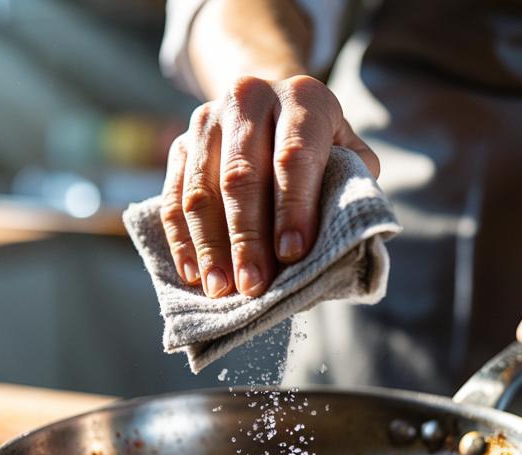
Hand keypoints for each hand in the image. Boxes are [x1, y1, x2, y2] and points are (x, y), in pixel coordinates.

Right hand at [160, 75, 379, 297]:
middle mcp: (251, 97)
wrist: (273, 106)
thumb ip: (348, 190)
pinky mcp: (180, 143)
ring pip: (201, 189)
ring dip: (210, 245)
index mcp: (303, 98)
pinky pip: (173, 196)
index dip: (293, 207)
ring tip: (221, 288)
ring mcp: (208, 119)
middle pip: (242, 175)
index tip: (293, 254)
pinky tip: (193, 272)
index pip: (295, 155)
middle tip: (253, 285)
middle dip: (247, 237)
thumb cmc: (320, 148)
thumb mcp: (348, 156)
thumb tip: (334, 245)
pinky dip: (181, 239)